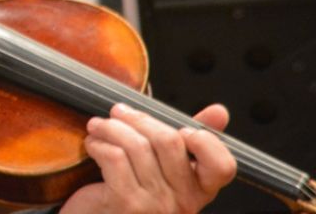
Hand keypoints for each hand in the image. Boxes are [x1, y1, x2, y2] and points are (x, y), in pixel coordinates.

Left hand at [60, 103, 236, 213]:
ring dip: (110, 127)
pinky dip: (99, 143)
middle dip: (138, 118)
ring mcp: (156, 205)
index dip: (207, 142)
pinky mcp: (127, 204)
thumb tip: (219, 111)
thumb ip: (189, 141)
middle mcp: (184, 202)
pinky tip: (93, 144)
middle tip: (118, 112)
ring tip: (98, 125)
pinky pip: (115, 158)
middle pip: (169, 141)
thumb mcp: (163, 168)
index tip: (183, 129)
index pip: (222, 166)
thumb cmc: (130, 192)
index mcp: (199, 190)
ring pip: (137, 146)